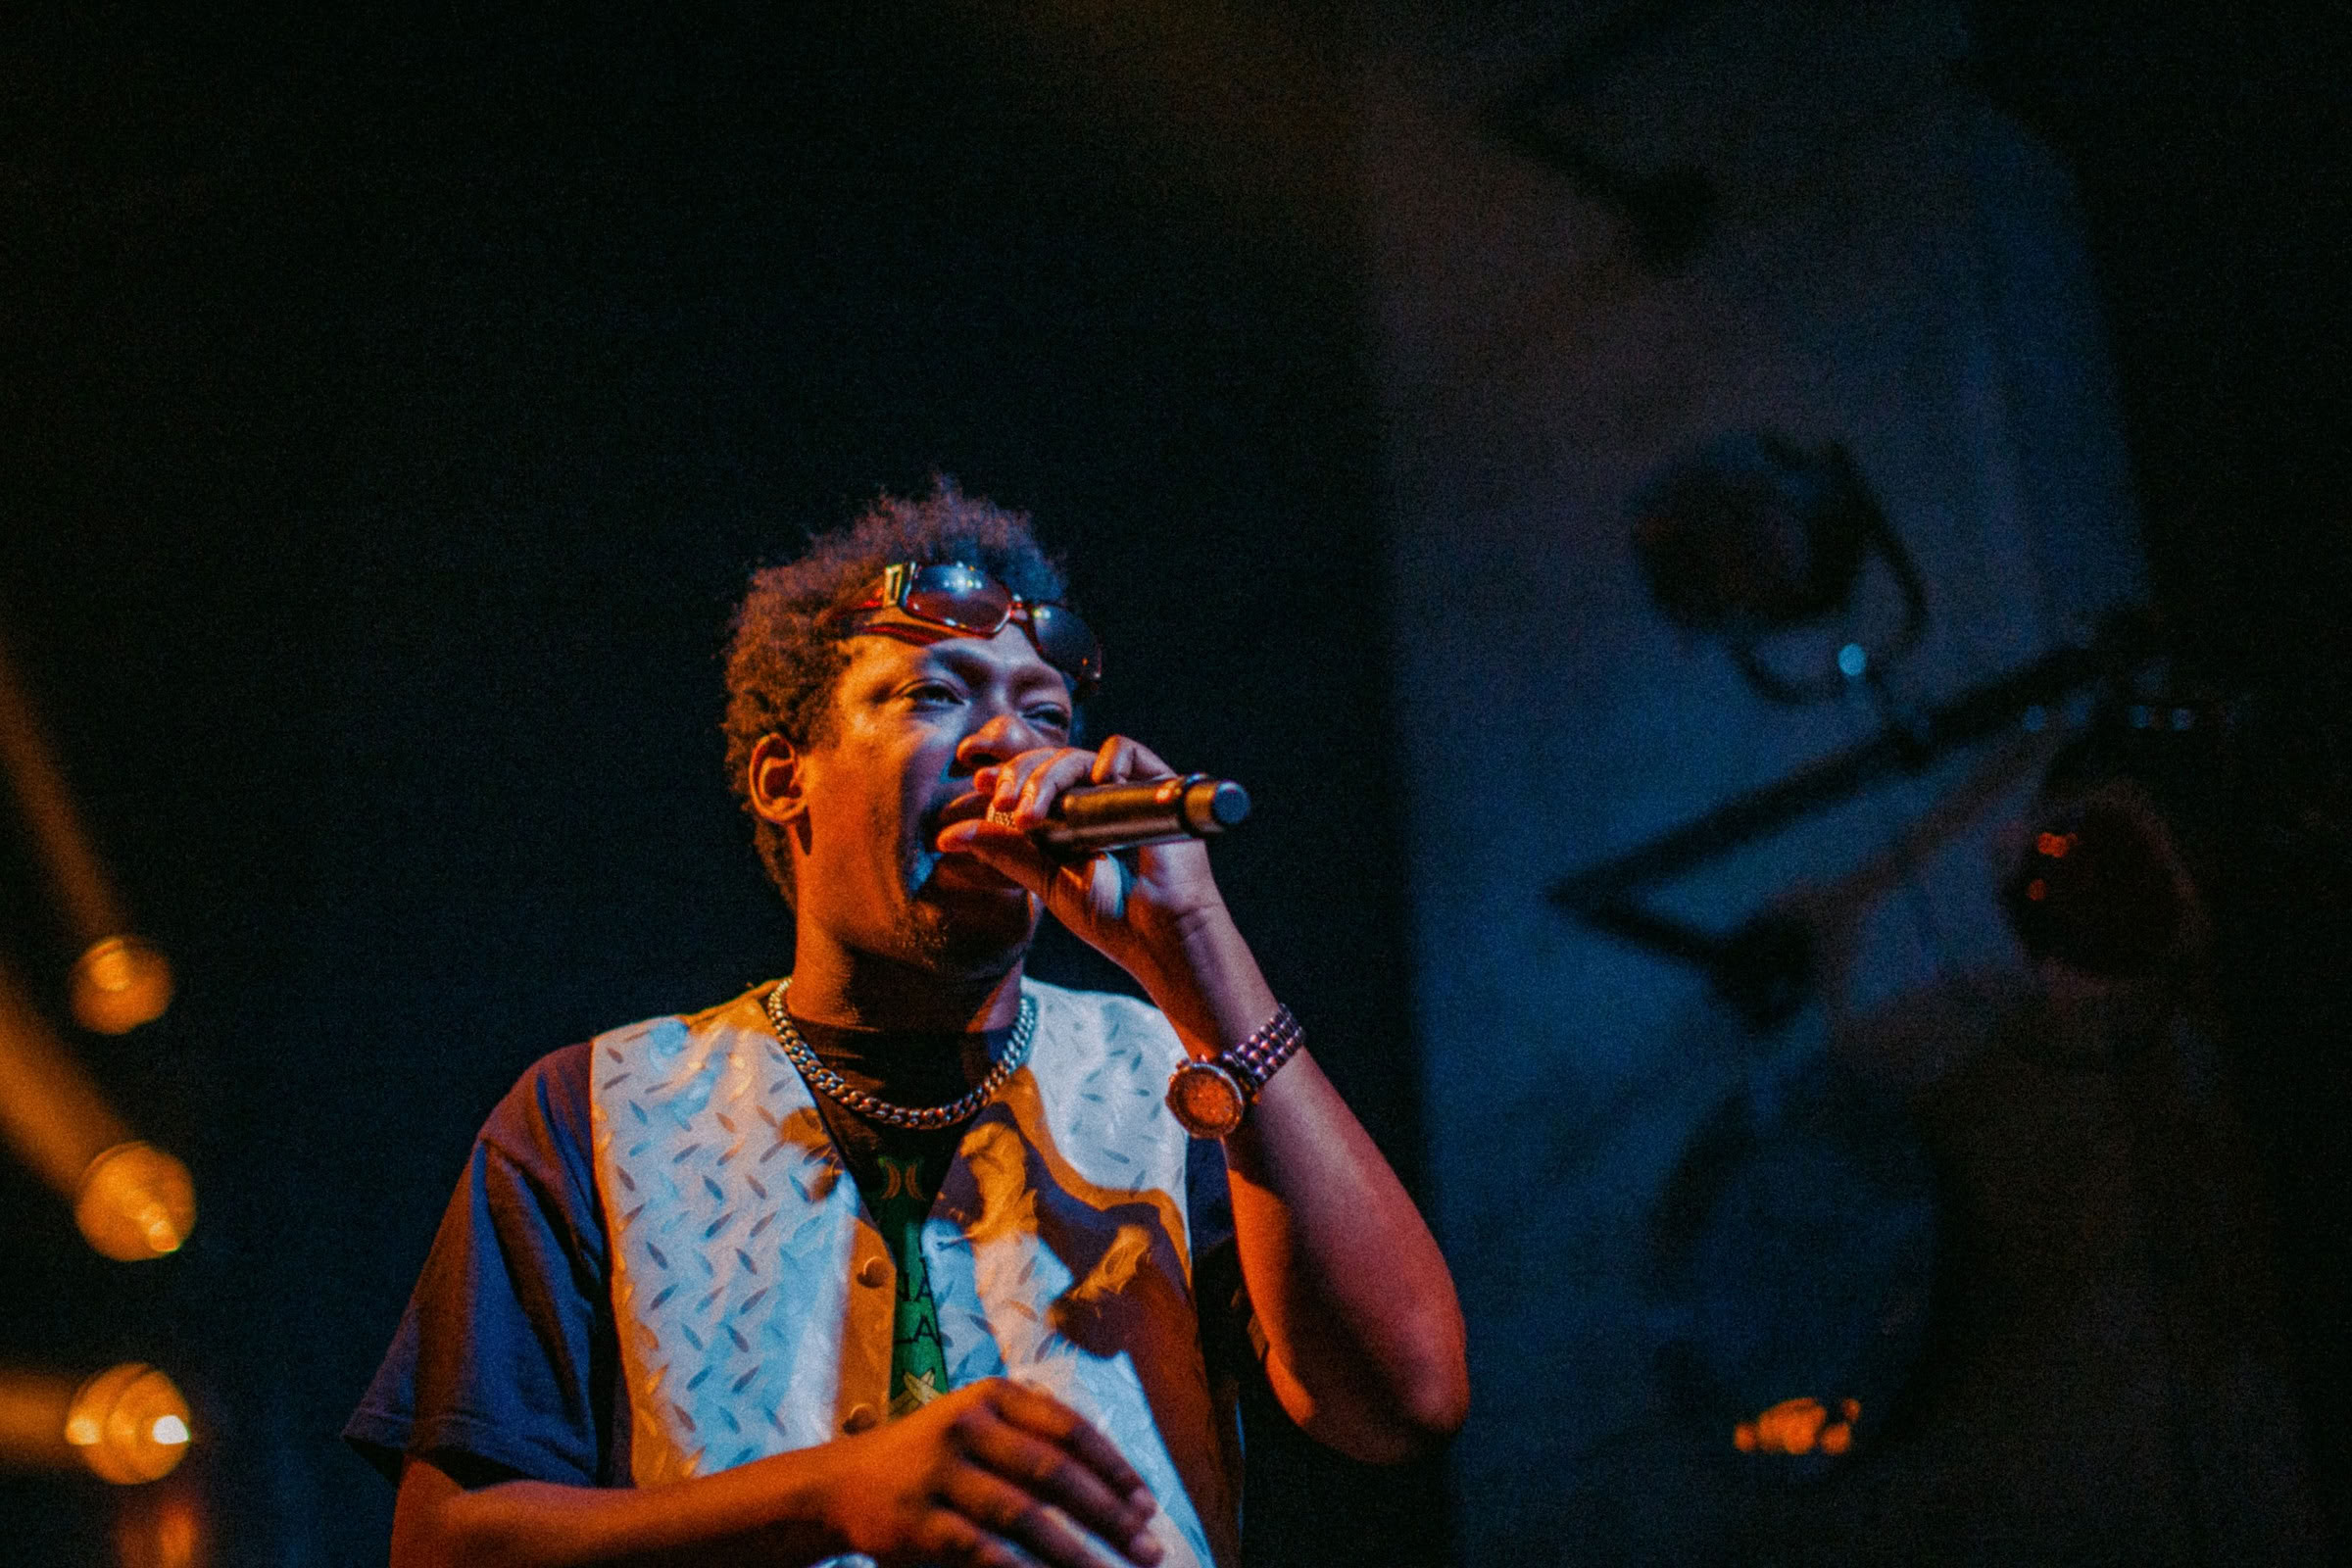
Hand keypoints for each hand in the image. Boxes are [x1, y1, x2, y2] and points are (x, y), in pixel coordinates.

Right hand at [813, 1378, 1162, 1567]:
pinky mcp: (918, 1522)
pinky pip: (983, 1552)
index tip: (1148, 1504)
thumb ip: (1036, 1441)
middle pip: (1054, 1473)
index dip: (1115, 1467)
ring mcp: (939, 1473)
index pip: (1069, 1428)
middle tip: (1147, 1547)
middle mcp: (965, 1426)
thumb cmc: (932, 1457)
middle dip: (1109, 1514)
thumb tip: (1119, 1492)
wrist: (842, 1484)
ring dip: (1076, 1553)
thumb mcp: (980, 1426)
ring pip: (1024, 1516)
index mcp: (991, 1396)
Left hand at [936, 736, 1225, 981]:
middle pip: (1048, 762)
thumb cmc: (1110, 915)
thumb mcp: (1045, 880)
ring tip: (1032, 816)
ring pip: (1076, 756)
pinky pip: (1126, 750)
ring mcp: (1122, 791)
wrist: (1157, 933)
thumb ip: (1003, 851)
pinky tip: (1095, 786)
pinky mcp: (1155, 786)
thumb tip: (947, 836)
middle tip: (1005, 805)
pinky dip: (1108, 759)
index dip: (1005, 775)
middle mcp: (1093, 799)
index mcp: (1066, 818)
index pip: (1031, 780)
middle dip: (1019, 775)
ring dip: (1047, 777)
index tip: (980, 784)